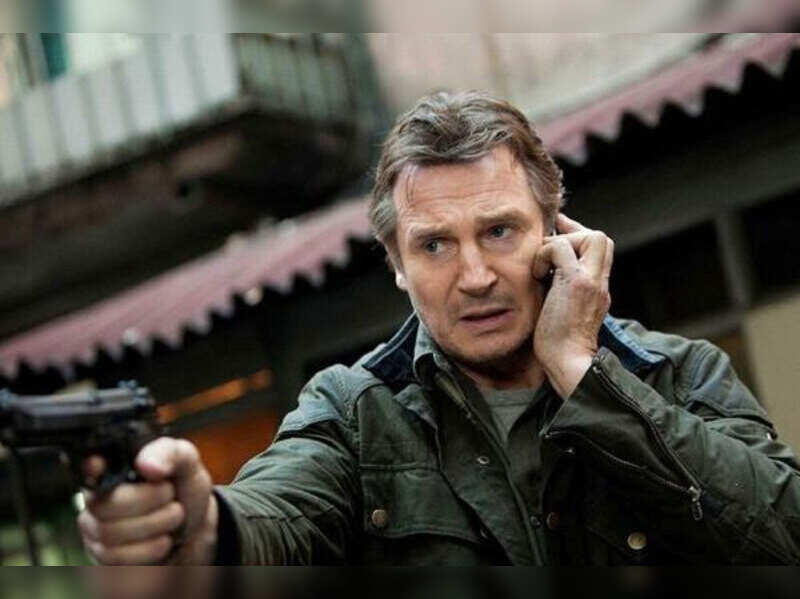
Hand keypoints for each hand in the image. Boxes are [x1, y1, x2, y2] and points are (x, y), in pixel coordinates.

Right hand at [78, 437, 216, 564]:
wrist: (196, 527)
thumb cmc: (182, 491)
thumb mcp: (186, 463)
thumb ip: (170, 454)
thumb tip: (146, 464)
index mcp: (112, 472)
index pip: (87, 469)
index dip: (90, 469)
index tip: (99, 465)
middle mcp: (96, 502)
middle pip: (105, 507)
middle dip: (149, 502)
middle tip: (171, 499)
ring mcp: (96, 534)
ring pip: (110, 537)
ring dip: (155, 527)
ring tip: (172, 518)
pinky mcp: (104, 562)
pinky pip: (117, 562)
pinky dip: (150, 551)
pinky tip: (161, 541)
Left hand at [532, 213, 613, 397]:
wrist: (567, 361)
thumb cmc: (558, 343)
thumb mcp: (564, 309)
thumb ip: (562, 289)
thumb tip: (544, 272)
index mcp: (597, 288)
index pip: (598, 249)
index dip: (577, 235)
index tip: (557, 234)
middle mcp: (599, 282)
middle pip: (601, 238)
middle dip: (573, 233)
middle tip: (547, 243)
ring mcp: (591, 281)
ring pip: (591, 237)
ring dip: (560, 243)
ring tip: (542, 266)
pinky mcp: (576, 283)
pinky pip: (561, 247)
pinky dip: (545, 254)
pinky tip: (537, 275)